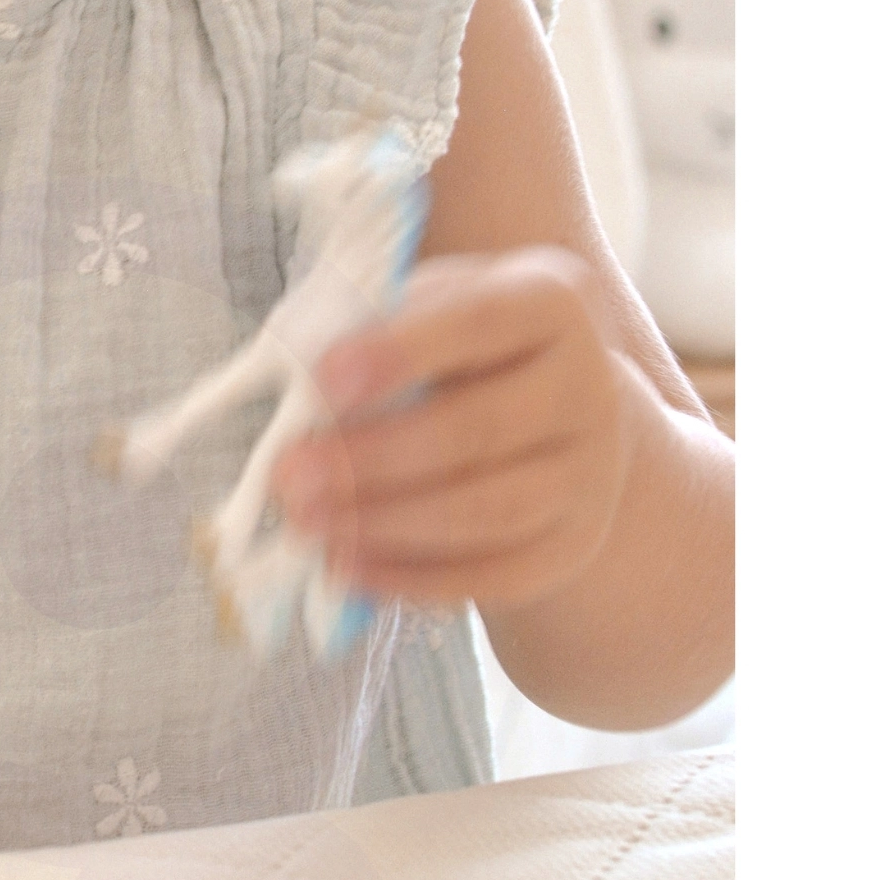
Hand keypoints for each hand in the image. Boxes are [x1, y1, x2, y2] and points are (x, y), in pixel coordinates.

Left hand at [272, 249, 641, 611]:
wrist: (551, 409)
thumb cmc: (458, 345)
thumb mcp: (423, 307)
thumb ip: (372, 330)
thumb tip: (297, 392)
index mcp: (549, 302)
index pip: (480, 320)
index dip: (400, 351)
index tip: (323, 379)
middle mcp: (588, 386)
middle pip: (480, 429)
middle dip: (373, 457)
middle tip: (288, 473)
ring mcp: (591, 472)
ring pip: (490, 510)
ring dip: (386, 522)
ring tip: (304, 522)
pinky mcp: (574, 542)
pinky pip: (499, 573)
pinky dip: (416, 577)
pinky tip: (347, 565)